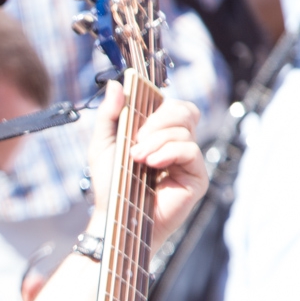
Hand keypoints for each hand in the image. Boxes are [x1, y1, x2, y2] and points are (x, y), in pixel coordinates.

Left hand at [85, 82, 206, 239]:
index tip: (133, 112)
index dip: (155, 102)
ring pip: (184, 129)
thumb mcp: (102, 144)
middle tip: (136, 138)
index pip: (170, 105)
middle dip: (158, 119)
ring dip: (156, 140)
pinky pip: (190, 149)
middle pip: (183, 110)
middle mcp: (177, 143)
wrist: (114, 218)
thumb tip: (118, 83)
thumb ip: (110, 114)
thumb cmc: (110, 185)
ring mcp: (189, 160)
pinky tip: (152, 164)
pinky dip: (169, 151)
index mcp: (158, 134)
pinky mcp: (197, 176)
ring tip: (136, 158)